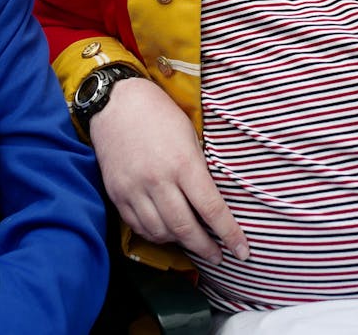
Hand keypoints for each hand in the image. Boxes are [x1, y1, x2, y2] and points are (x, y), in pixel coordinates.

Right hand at [88, 77, 248, 263]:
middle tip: (218, 256)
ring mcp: (134, 189)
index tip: (242, 251)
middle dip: (206, 248)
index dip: (229, 234)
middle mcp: (158, 181)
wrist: (115, 102)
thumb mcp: (189, 135)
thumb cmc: (159, 114)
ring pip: (161, 233)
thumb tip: (212, 201)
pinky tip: (166, 231)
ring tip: (192, 242)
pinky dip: (155, 234)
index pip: (212, 209)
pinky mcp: (117, 194)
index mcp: (183, 164)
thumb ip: (199, 169)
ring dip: (180, 243)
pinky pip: (138, 226)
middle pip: (186, 229)